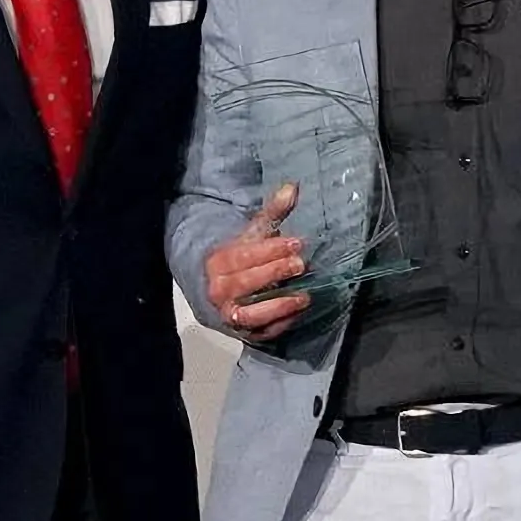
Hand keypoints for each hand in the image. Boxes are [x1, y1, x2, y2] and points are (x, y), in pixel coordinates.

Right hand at [206, 182, 310, 339]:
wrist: (217, 291)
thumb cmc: (241, 259)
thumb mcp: (254, 234)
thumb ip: (273, 213)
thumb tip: (292, 187)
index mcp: (218, 262)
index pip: (243, 255)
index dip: (271, 249)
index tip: (297, 243)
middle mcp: (218, 290)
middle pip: (245, 282)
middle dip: (274, 272)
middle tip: (301, 264)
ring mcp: (229, 314)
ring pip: (250, 313)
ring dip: (278, 305)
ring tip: (303, 296)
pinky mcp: (243, 333)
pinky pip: (261, 331)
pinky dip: (280, 323)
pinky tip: (298, 311)